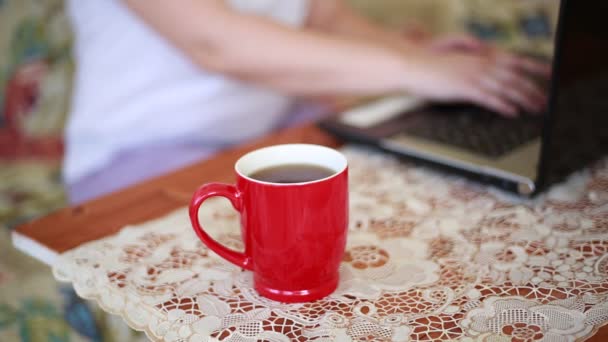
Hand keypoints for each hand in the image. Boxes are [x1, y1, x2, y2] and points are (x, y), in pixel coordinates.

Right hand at [404, 47, 550, 116]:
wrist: (413, 66)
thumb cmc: (431, 67)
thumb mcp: (458, 64)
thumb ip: (475, 67)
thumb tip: (487, 76)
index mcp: (480, 57)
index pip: (515, 60)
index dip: (535, 66)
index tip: (551, 73)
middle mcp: (480, 64)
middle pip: (514, 76)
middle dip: (533, 89)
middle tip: (546, 100)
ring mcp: (472, 75)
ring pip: (505, 87)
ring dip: (524, 98)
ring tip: (536, 109)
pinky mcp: (463, 88)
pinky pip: (488, 97)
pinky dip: (502, 104)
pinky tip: (512, 112)